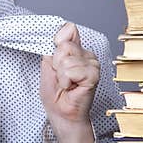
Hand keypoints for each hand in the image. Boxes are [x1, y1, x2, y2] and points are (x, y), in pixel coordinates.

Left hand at [40, 22, 99, 139]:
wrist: (61, 114)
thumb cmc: (56, 95)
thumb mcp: (48, 66)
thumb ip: (54, 47)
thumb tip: (63, 29)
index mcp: (76, 51)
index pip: (68, 29)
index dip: (57, 43)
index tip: (54, 61)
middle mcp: (87, 55)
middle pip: (64, 45)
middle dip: (56, 64)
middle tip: (61, 77)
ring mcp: (92, 65)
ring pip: (66, 59)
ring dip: (60, 75)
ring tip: (66, 84)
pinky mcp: (93, 75)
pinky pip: (72, 71)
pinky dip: (66, 81)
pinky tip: (71, 87)